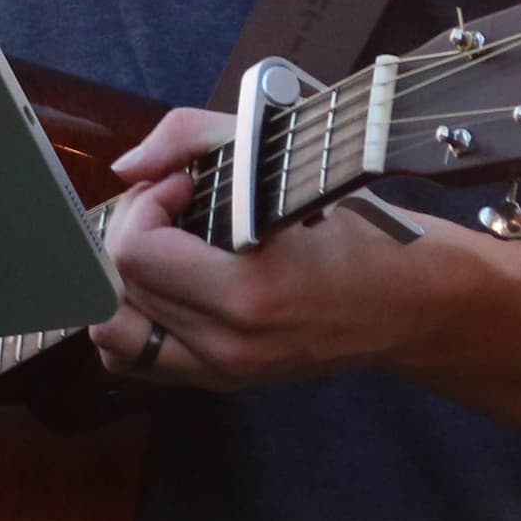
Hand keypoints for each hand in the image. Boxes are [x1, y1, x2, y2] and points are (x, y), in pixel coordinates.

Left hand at [92, 106, 475, 392]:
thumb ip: (189, 137)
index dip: (145, 203)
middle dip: (130, 232)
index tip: (185, 185)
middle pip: (116, 289)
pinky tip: (166, 284)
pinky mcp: (221, 382)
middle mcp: (228, 346)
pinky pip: (135, 358)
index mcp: (247, 294)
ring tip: (160, 247)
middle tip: (170, 207)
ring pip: (110, 334)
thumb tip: (128, 167)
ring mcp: (222, 372)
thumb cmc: (354, 228)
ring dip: (119, 282)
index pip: (136, 252)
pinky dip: (132, 318)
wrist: (411, 302)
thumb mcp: (282, 156)